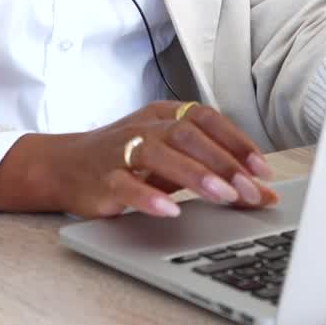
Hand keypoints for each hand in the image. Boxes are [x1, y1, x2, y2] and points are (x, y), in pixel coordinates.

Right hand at [0, 100, 277, 218]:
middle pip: (188, 135)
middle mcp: (144, 127)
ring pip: (160, 154)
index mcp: (163, 114)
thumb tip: (261, 189)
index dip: (236, 140)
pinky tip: (169, 211)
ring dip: (195, 175)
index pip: (206, 119)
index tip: (262, 168)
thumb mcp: (169, 159)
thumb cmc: (125, 160)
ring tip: (223, 196)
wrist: (63, 165)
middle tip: (250, 189)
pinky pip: (126, 185)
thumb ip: (209, 169)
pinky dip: (148, 197)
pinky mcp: (100, 179)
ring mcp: (120, 151)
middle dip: (223, 162)